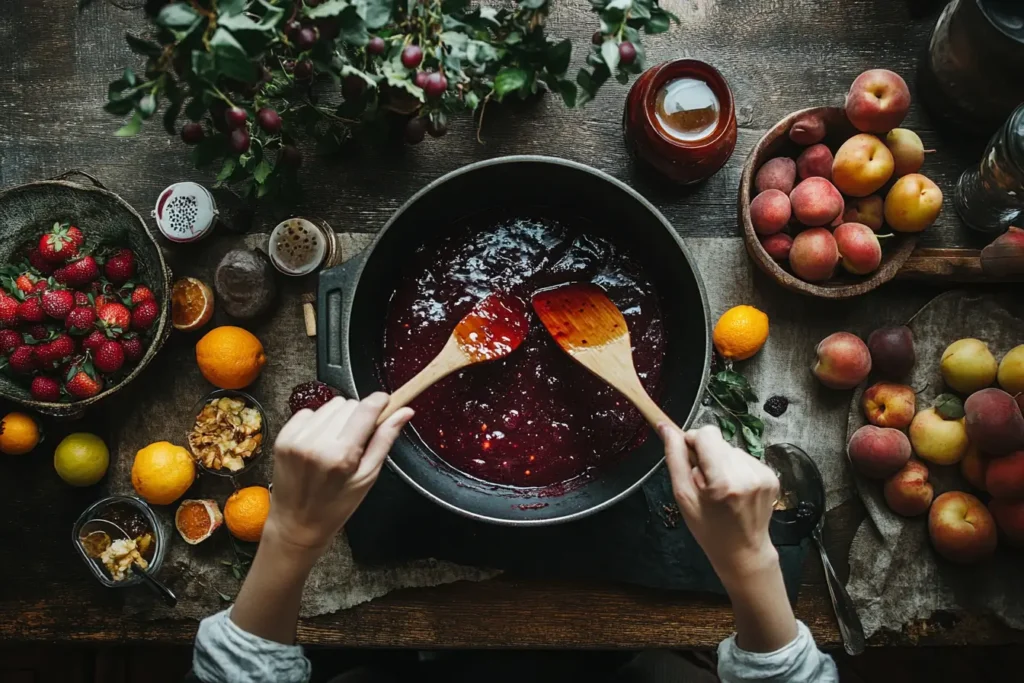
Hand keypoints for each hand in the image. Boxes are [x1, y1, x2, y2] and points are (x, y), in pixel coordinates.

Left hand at [265, 393, 413, 557]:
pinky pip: (309, 412)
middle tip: (357, 442)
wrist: (296, 524)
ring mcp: (296, 439)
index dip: (380, 402)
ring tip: (336, 444)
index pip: (366, 409)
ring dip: (338, 419)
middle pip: (349, 404)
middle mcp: (316, 443)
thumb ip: (385, 440)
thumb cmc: (336, 506)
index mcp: (341, 456)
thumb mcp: (367, 477)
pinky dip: (318, 423)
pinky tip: (319, 443)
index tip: (386, 402)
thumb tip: (404, 412)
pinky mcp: (283, 437)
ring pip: (330, 406)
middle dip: (358, 417)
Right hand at [660, 424, 779, 587]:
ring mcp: (763, 475)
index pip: (707, 433)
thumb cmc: (708, 527)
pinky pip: (746, 459)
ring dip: (723, 463)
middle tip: (706, 483)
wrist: (743, 551)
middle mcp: (747, 474)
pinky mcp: (772, 476)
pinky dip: (737, 470)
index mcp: (722, 481)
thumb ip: (675, 459)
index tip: (691, 461)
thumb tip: (666, 428)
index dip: (694, 443)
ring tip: (722, 489)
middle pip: (719, 441)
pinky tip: (735, 490)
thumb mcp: (683, 497)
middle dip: (708, 456)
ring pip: (732, 449)